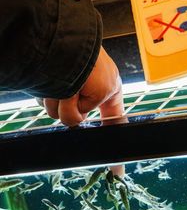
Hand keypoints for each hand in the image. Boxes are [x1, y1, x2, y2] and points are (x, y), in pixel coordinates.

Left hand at [43, 46, 126, 175]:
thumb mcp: (103, 91)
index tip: (116, 171)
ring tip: (65, 82)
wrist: (70, 39)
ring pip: (59, 115)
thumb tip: (68, 121)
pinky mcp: (50, 89)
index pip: (114, 127)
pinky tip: (51, 82)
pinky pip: (47, 104)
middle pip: (76, 121)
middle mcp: (86, 97)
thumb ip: (86, 112)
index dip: (114, 150)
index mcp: (106, 95)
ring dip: (60, 100)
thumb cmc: (94, 61)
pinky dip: (48, 95)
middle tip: (74, 92)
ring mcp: (67, 93)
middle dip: (72, 109)